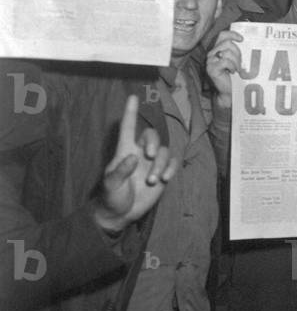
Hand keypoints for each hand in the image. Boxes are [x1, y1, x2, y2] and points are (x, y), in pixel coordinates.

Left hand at [96, 95, 178, 233]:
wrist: (122, 213)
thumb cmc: (112, 196)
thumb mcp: (111, 185)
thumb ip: (120, 171)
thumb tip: (133, 157)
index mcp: (124, 151)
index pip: (127, 128)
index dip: (130, 113)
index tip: (132, 97)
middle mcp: (140, 153)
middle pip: (151, 135)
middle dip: (153, 143)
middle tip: (150, 157)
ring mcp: (152, 163)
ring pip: (163, 151)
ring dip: (160, 165)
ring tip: (152, 180)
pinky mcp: (162, 172)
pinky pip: (172, 162)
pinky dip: (170, 169)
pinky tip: (164, 179)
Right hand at [206, 30, 243, 106]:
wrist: (230, 91)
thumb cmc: (234, 75)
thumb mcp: (236, 60)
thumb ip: (237, 51)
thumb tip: (244, 41)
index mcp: (217, 49)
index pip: (222, 35)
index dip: (232, 34)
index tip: (242, 39)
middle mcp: (212, 53)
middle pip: (227, 44)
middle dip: (237, 53)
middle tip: (240, 63)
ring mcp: (210, 61)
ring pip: (227, 52)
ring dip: (236, 61)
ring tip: (236, 69)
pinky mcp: (211, 68)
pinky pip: (225, 61)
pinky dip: (232, 66)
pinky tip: (232, 72)